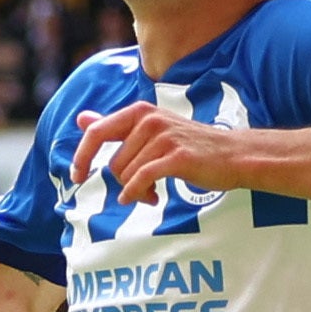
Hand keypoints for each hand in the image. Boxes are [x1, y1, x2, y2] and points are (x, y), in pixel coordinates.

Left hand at [67, 101, 254, 206]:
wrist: (233, 155)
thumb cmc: (191, 146)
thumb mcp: (151, 130)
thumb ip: (115, 125)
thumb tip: (81, 118)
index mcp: (140, 111)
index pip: (96, 132)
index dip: (81, 156)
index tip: (77, 177)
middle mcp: (149, 120)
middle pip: (114, 162)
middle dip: (123, 182)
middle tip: (141, 189)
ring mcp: (163, 137)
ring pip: (127, 174)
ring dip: (136, 191)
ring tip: (153, 192)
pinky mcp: (175, 157)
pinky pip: (141, 180)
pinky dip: (137, 194)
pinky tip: (146, 200)